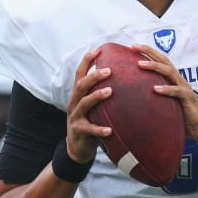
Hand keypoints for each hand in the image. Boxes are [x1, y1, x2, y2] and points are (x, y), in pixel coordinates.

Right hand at [66, 49, 112, 163]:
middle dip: (94, 76)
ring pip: (84, 104)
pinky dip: (99, 129)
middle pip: (81, 85)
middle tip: (109, 70)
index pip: (80, 73)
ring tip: (110, 91)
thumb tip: (123, 77)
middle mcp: (74, 103)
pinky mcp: (79, 131)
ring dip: (96, 97)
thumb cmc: (90, 122)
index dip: (87, 61)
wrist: (77, 148)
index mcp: (79, 95)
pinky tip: (109, 130)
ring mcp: (75, 117)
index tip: (98, 50)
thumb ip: (102, 92)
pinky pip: (89, 129)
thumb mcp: (94, 106)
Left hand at [132, 44, 197, 140]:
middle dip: (149, 52)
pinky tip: (156, 89)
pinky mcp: (188, 98)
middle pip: (164, 60)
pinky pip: (177, 91)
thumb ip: (154, 95)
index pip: (161, 60)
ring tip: (140, 64)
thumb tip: (133, 95)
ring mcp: (184, 87)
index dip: (149, 52)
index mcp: (173, 78)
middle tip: (135, 47)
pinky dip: (166, 89)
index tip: (133, 46)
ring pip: (169, 72)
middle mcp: (178, 79)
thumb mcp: (165, 101)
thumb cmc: (181, 113)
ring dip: (154, 66)